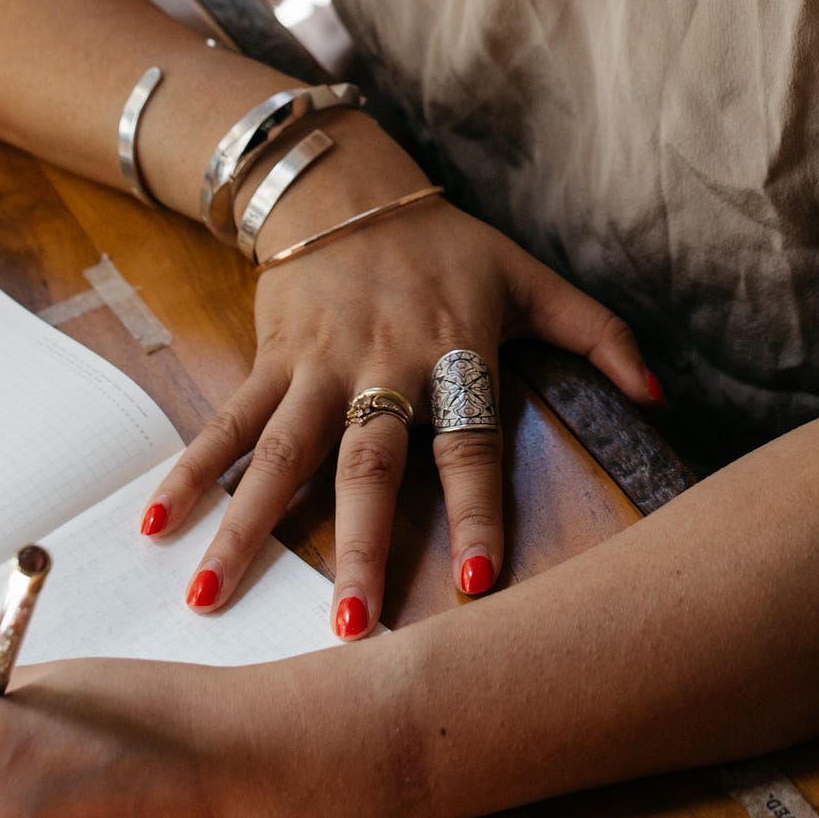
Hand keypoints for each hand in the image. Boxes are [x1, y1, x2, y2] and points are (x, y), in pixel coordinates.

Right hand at [141, 120, 660, 633]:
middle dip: (359, 548)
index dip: (480, 512)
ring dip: (245, 525)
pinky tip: (157, 523)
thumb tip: (660, 395)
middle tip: (347, 633)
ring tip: (211, 595)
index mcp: (452, 352)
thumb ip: (596, 333)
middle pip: (368, 465)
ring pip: (282, 454)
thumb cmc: (442, 242)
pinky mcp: (269, 359)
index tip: (483, 587)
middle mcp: (381, 367)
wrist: (342, 184)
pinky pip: (228, 422)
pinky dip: (192, 471)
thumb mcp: (528, 275)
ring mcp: (317, 366)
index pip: (471, 443)